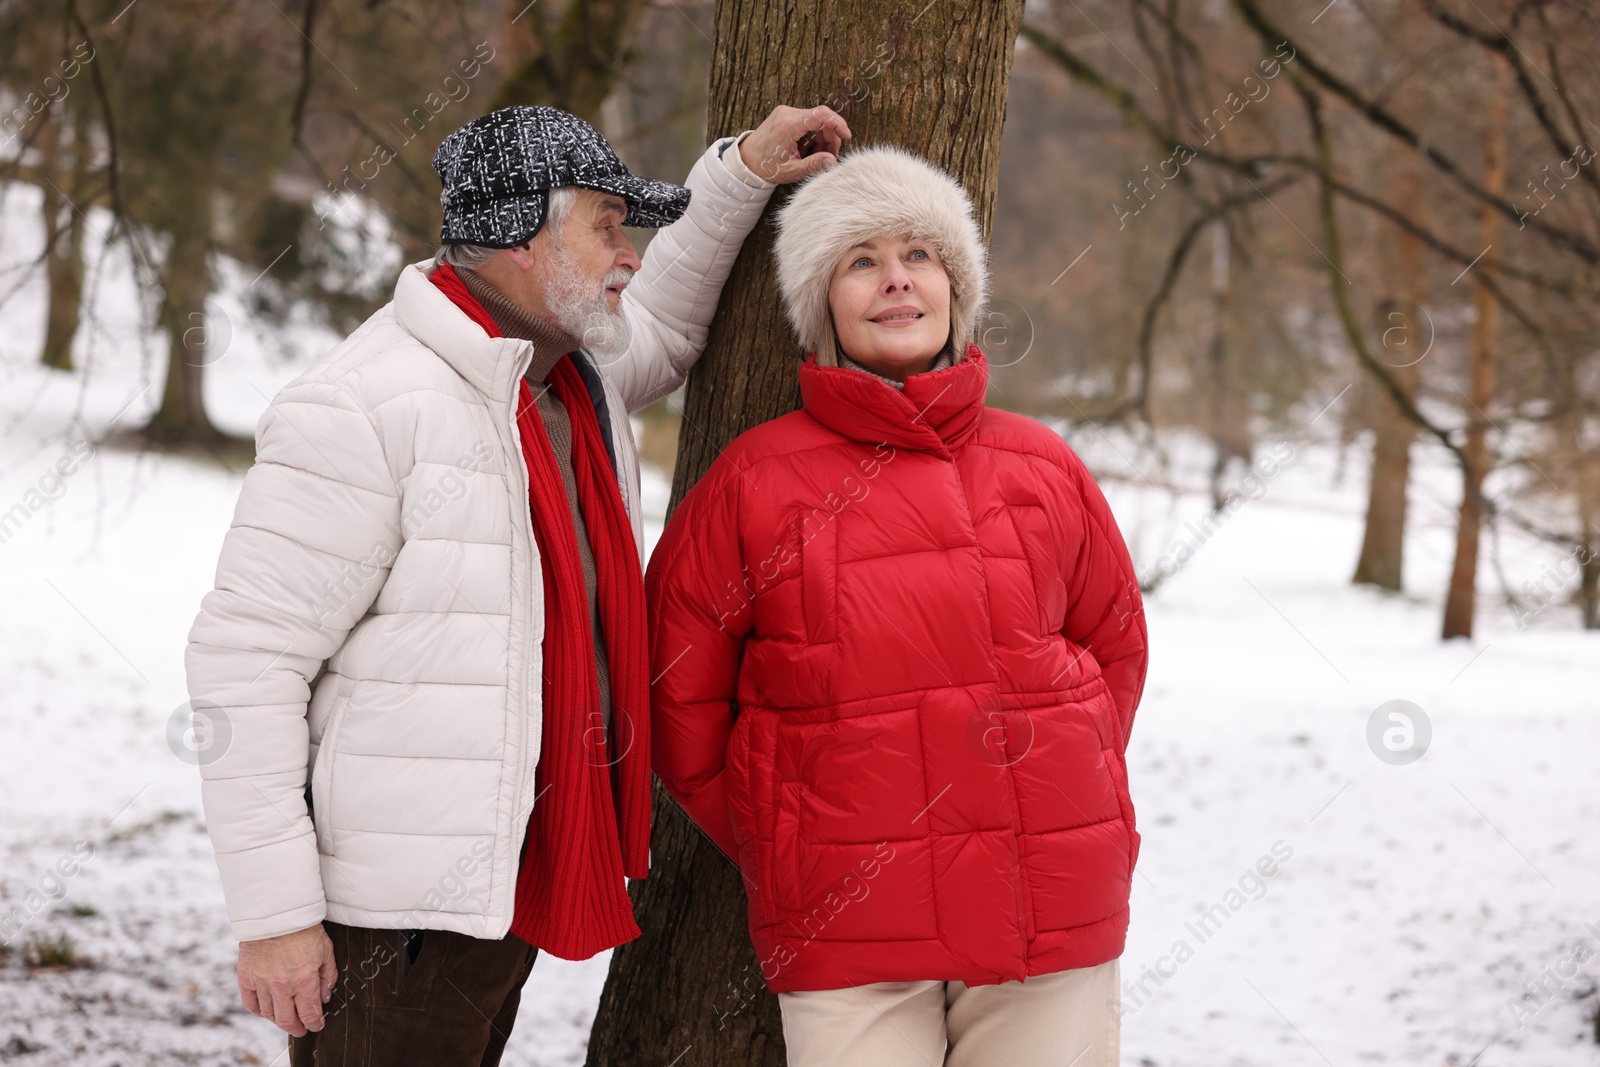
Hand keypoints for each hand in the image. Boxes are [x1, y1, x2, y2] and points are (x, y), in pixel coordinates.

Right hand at [237, 923, 338, 1036]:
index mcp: (304, 979)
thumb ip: (327, 976)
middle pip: (287, 1020)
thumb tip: (325, 996)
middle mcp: (281, 985)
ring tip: (286, 1019)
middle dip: (297, 1028)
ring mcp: (261, 982)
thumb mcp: (326, 950)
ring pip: (269, 1014)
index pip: (309, 1013)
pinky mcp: (246, 976)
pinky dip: (259, 1011)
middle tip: (302, 1029)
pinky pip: (250, 1003)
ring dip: (278, 1020)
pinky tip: (266, 1010)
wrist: (276, 912)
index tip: (317, 1025)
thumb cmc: (304, 929)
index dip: (314, 1023)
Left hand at [738, 104, 852, 184]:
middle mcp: (787, 113)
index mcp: (788, 125)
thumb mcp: (791, 170)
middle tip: (829, 158)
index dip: (838, 123)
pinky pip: (807, 123)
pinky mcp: (786, 116)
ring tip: (815, 158)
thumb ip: (813, 165)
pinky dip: (813, 137)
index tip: (847, 136)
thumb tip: (833, 161)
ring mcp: (786, 113)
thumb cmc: (766, 167)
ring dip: (822, 139)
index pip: (820, 115)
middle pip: (820, 119)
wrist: (746, 161)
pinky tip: (807, 151)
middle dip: (830, 138)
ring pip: (815, 122)